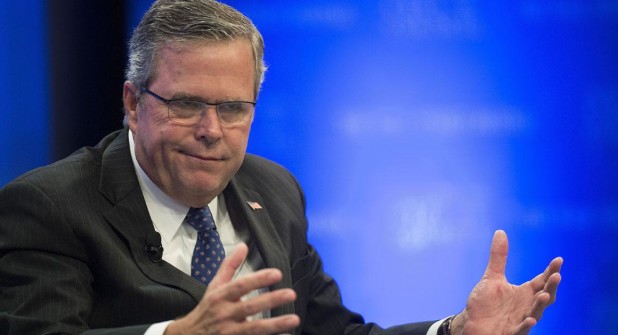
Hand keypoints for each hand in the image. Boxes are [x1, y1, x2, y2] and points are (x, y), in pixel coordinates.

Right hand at [165, 243, 299, 334]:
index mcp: (220, 297)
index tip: (277, 273)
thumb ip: (230, 266)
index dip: (259, 279)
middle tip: (291, 294)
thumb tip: (244, 246)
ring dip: (275, 325)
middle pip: (249, 307)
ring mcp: (228, 332)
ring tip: (295, 319)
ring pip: (254, 329)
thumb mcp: (215, 286)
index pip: (241, 286)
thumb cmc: (207, 309)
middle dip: (271, 300)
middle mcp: (224, 314)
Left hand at [451, 230, 561, 334]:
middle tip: (557, 276)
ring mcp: (520, 320)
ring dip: (540, 305)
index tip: (558, 260)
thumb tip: (500, 232)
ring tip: (544, 296)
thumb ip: (498, 257)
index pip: (542, 280)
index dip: (551, 271)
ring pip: (535, 313)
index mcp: (525, 292)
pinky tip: (530, 320)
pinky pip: (520, 330)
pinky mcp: (511, 332)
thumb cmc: (485, 302)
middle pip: (544, 296)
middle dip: (551, 287)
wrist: (473, 323)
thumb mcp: (492, 277)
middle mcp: (527, 306)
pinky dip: (525, 325)